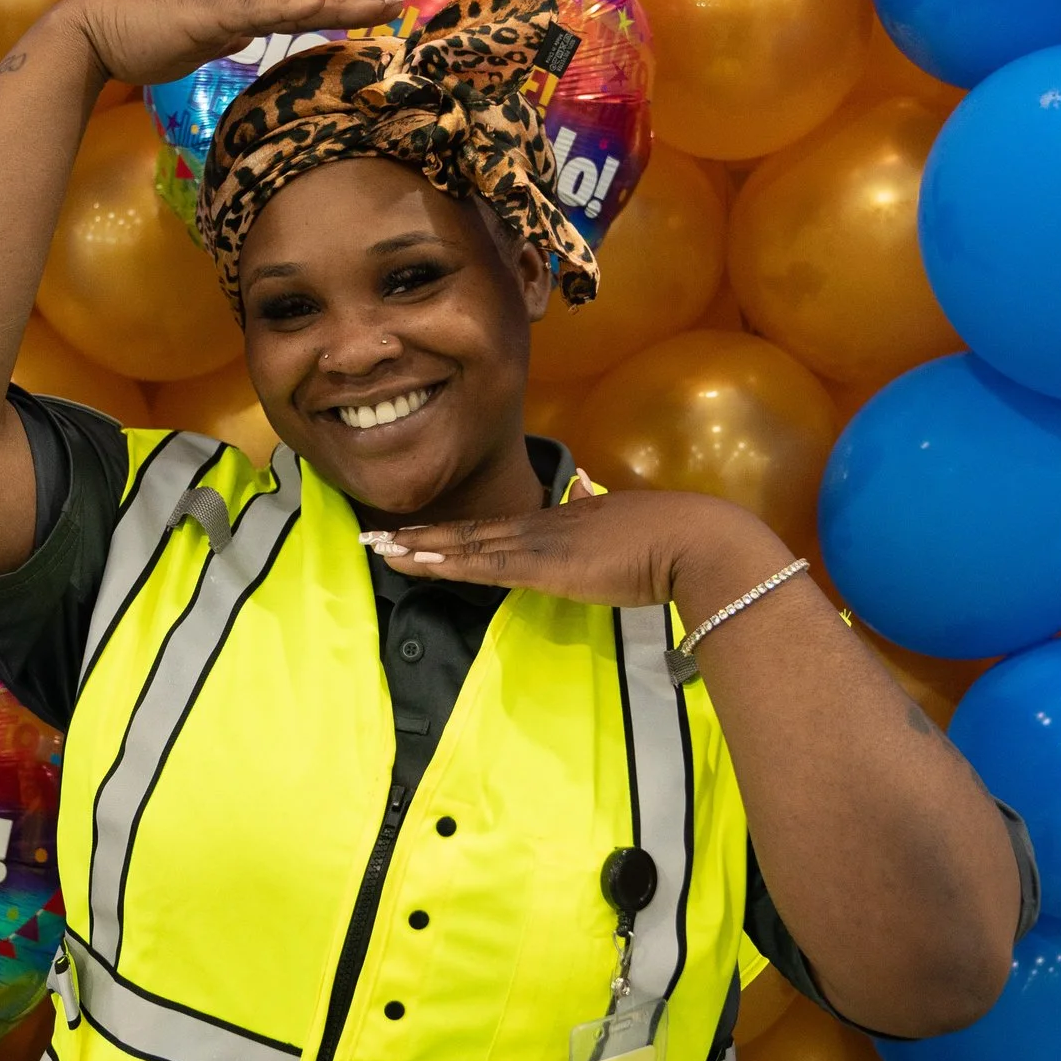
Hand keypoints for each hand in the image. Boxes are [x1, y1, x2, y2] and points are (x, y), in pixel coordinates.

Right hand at [59, 0, 410, 94]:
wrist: (91, 33)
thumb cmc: (137, 43)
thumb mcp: (193, 47)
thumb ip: (222, 40)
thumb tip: (246, 40)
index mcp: (239, 12)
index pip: (301, 12)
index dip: (341, 12)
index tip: (381, 13)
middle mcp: (240, 2)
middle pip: (310, 2)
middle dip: (359, 5)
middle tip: (405, 2)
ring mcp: (226, 5)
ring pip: (295, 3)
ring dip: (340, 5)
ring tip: (383, 4)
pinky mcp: (210, 15)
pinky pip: (260, 12)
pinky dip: (294, 8)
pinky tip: (322, 2)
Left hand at [362, 489, 789, 609]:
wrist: (690, 540)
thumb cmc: (670, 540)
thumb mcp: (622, 526)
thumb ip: (597, 514)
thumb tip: (585, 496)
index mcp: (557, 521)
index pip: (491, 529)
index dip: (449, 532)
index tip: (413, 534)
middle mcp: (538, 527)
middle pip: (465, 532)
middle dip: (416, 536)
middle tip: (371, 537)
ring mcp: (537, 544)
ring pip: (464, 545)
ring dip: (417, 548)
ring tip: (376, 548)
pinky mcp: (542, 565)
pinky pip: (481, 565)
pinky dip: (444, 563)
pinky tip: (415, 562)